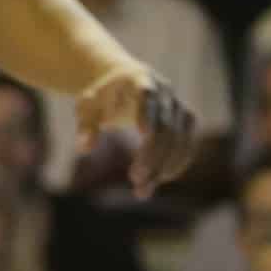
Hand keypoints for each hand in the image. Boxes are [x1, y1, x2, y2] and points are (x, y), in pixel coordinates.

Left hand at [68, 67, 197, 197]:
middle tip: (135, 180)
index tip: (142, 134)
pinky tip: (159, 180)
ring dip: (164, 166)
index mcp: (139, 80)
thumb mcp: (88, 107)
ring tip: (142, 190)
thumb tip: (84, 148)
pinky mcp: (186, 120)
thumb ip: (86, 125)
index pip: (146, 95)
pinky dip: (176, 164)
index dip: (147, 113)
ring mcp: (178, 105)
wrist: (124, 81)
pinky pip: (187, 144)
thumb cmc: (103, 97)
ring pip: (179, 138)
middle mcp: (164, 91)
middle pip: (164, 124)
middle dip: (152, 154)